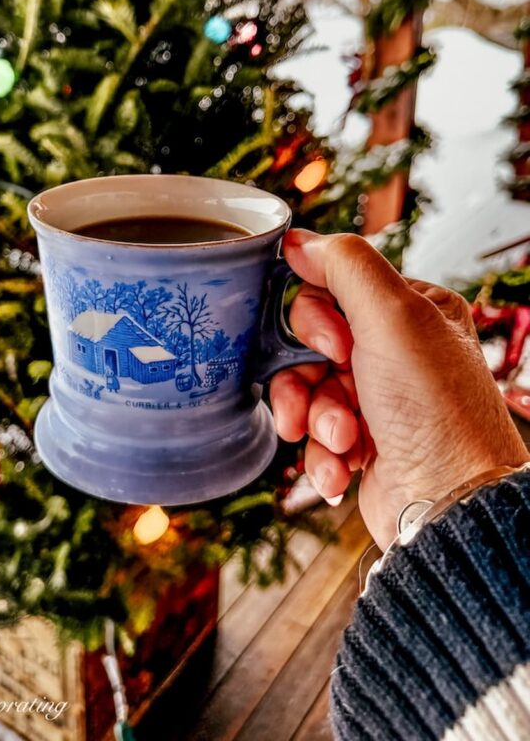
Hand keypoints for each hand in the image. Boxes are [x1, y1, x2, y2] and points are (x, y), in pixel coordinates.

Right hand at [270, 229, 527, 548]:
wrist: (448, 507)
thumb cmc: (436, 414)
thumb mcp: (394, 317)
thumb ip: (345, 266)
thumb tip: (299, 239)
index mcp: (414, 312)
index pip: (334, 288)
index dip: (318, 317)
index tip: (332, 342)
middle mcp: (396, 352)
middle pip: (310, 343)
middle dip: (309, 376)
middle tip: (335, 390)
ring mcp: (376, 399)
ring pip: (305, 390)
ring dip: (314, 419)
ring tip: (340, 440)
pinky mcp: (360, 443)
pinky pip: (311, 435)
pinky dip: (321, 454)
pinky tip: (343, 468)